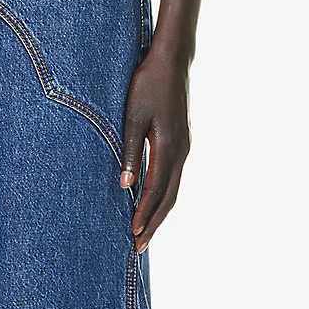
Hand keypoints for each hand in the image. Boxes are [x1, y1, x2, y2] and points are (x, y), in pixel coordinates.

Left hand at [119, 52, 190, 251]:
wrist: (171, 61)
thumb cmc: (147, 84)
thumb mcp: (132, 116)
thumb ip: (129, 152)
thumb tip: (125, 186)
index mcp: (168, 147)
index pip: (156, 190)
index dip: (144, 213)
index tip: (133, 233)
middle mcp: (180, 152)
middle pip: (168, 198)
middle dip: (153, 224)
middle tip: (138, 247)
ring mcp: (183, 148)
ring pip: (173, 191)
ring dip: (158, 213)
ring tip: (144, 233)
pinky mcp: (180, 144)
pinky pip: (172, 179)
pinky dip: (162, 197)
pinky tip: (151, 205)